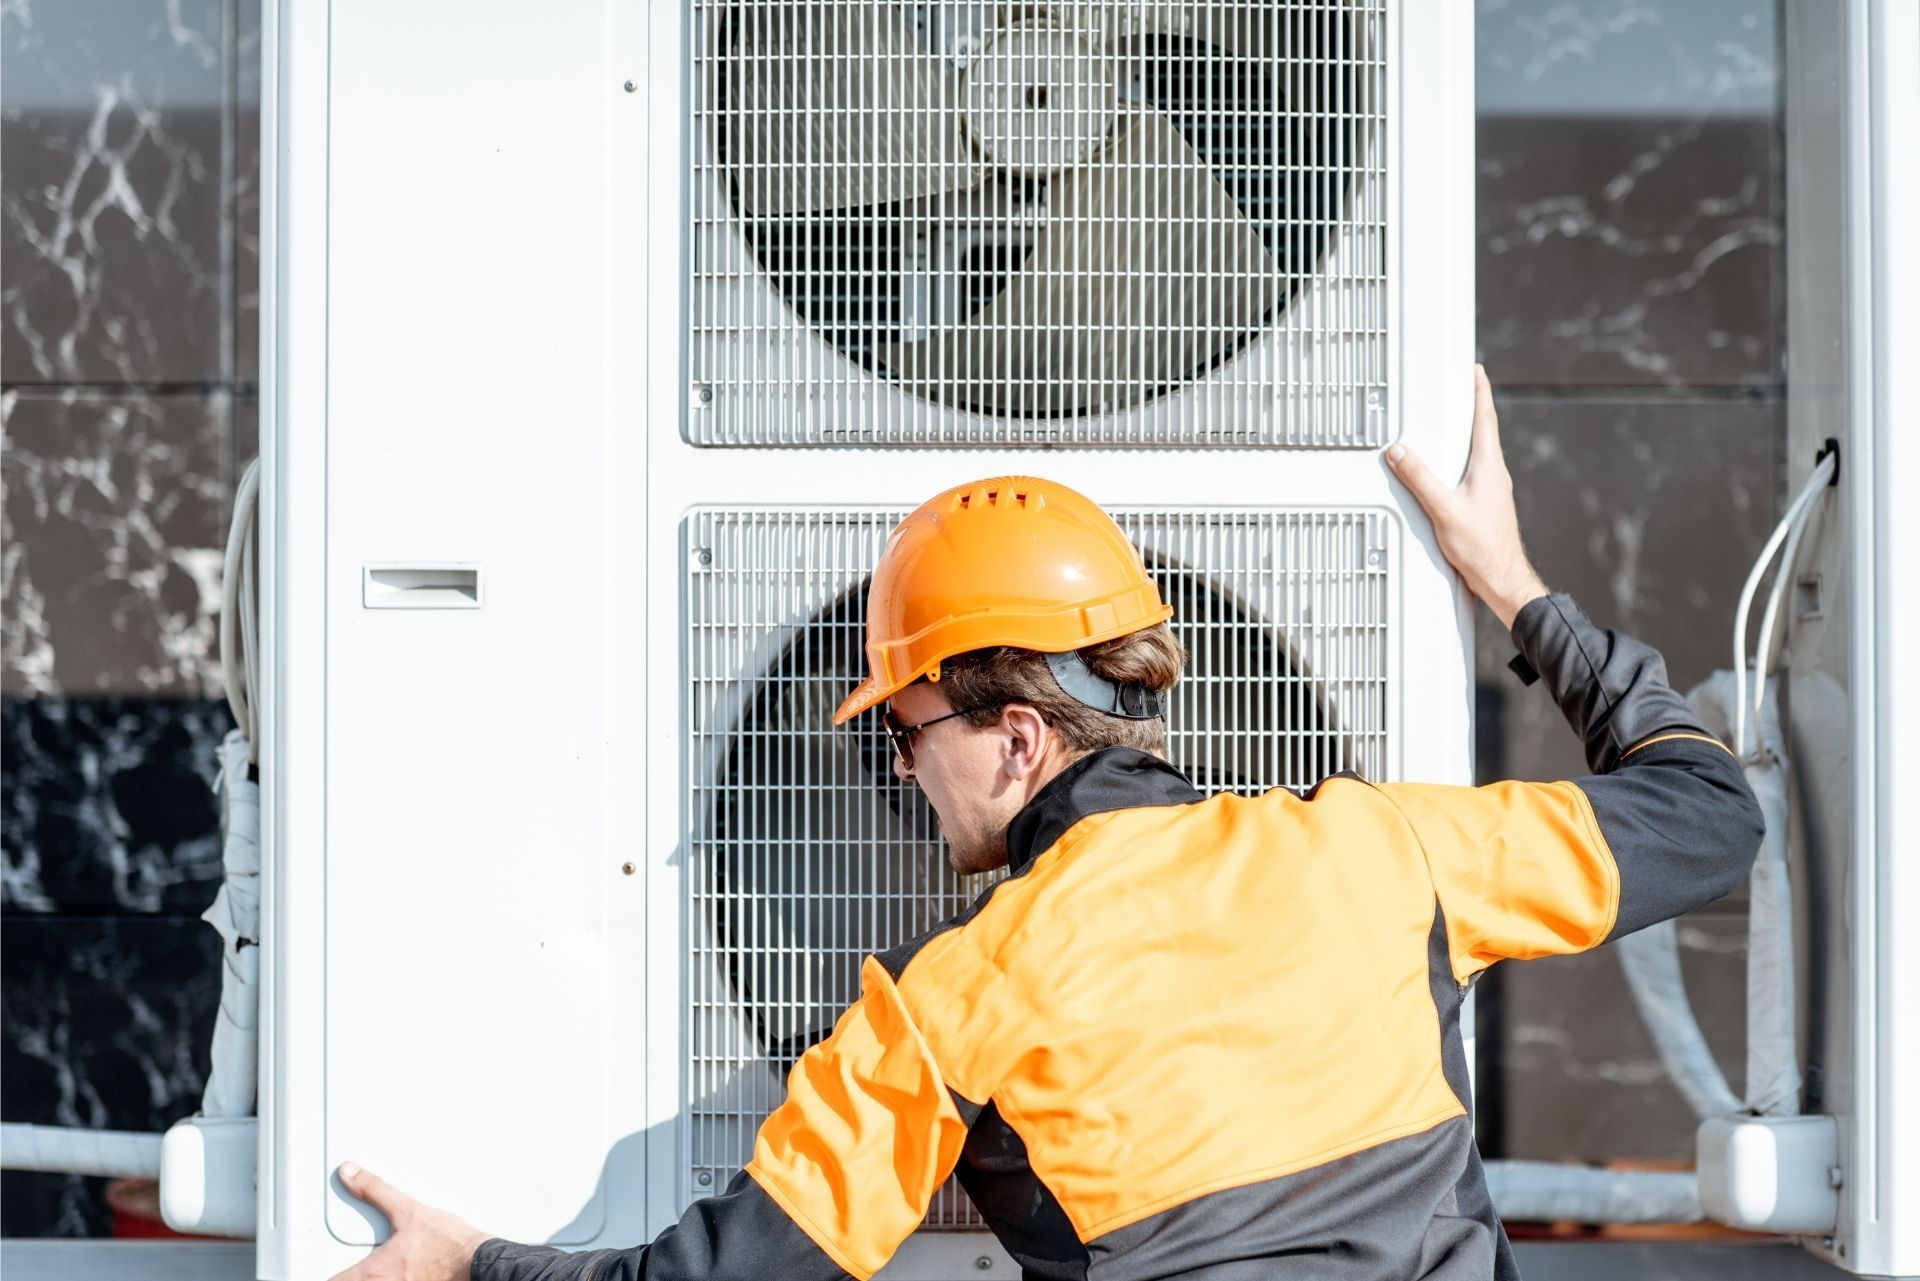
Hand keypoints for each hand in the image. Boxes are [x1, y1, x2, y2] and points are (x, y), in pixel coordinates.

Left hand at [329, 1162, 490, 1280]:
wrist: (477, 1262)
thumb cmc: (448, 1244)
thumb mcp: (408, 1211)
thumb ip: (375, 1191)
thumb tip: (350, 1175)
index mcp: (373, 1273)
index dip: (321, 1275)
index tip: (310, 1269)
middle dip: (344, 1275)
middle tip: (342, 1267)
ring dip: (364, 1277)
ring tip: (370, 1268)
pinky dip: (387, 1279)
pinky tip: (396, 1271)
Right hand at [1384, 365, 1548, 629]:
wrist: (1503, 579)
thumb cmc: (1482, 548)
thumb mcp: (1443, 510)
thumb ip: (1419, 479)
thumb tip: (1399, 452)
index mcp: (1488, 467)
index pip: (1485, 418)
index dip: (1479, 391)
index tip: (1475, 371)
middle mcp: (1495, 474)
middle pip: (1483, 431)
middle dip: (1472, 406)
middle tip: (1463, 388)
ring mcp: (1493, 490)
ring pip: (1480, 452)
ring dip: (1468, 434)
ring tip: (1453, 422)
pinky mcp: (1487, 505)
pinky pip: (1474, 472)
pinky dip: (1462, 460)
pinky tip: (1450, 471)